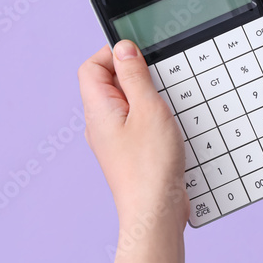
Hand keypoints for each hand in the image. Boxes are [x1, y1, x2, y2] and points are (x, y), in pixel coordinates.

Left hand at [78, 41, 188, 233]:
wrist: (155, 212)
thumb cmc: (150, 167)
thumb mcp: (148, 109)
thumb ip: (135, 76)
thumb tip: (122, 49)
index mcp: (98, 110)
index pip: (91, 67)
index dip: (112, 54)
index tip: (140, 54)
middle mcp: (100, 124)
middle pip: (108, 83)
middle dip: (135, 75)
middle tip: (158, 80)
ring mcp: (115, 140)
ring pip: (126, 103)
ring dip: (147, 97)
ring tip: (166, 105)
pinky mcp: (131, 151)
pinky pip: (137, 121)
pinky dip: (153, 115)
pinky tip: (170, 125)